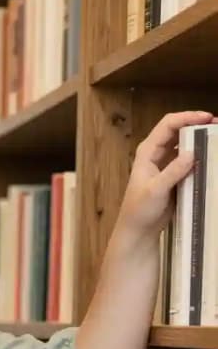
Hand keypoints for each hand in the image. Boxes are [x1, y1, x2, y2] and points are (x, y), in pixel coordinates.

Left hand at [114, 110, 214, 247]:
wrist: (139, 231)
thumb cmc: (140, 210)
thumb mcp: (156, 190)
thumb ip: (173, 171)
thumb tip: (192, 153)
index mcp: (148, 151)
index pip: (168, 125)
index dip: (187, 117)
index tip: (207, 118)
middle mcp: (157, 153)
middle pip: (178, 130)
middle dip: (197, 125)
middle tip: (216, 125)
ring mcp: (166, 164)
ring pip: (185, 144)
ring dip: (200, 139)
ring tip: (216, 138)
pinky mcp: (174, 175)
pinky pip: (189, 160)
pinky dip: (199, 156)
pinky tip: (211, 156)